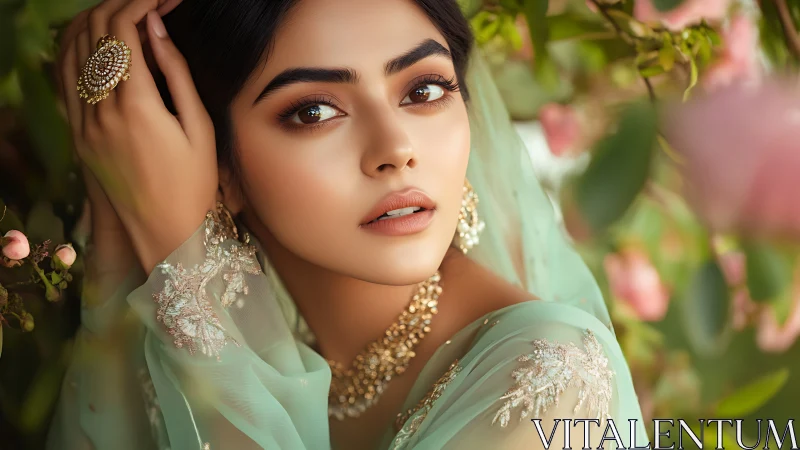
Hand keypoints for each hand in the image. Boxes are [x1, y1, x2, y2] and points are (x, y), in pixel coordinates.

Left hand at [58, 0, 216, 274]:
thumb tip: (155, 28)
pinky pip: (64, 77)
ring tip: (127, 14)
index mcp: (137, 106)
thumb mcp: (201, 128)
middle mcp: (101, 110)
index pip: (125, 31)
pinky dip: (76, 48)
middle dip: (123, 4)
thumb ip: (177, 74)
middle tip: (152, 2)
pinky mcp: (77, 135)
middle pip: (96, 32)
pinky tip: (97, 40)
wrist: (166, 233)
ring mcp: (83, 123)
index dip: (144, 2)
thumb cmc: (196, 185)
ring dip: (97, 21)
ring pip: (72, 48)